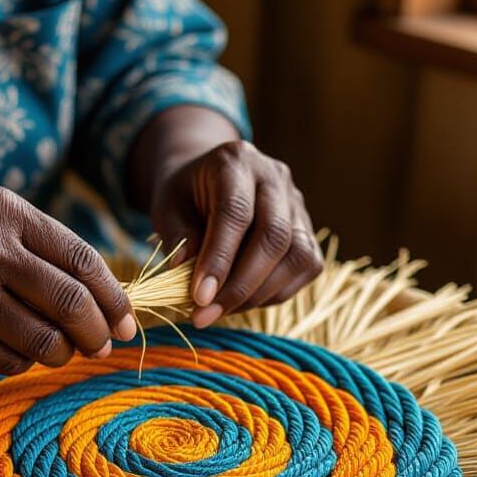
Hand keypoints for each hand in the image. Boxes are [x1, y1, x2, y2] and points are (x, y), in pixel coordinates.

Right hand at [0, 187, 135, 374]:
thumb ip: (39, 248)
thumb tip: (102, 301)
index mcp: (6, 211)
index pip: (84, 260)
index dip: (114, 299)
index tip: (125, 323)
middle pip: (72, 305)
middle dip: (96, 334)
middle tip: (100, 346)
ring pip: (44, 341)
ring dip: (61, 355)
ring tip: (58, 351)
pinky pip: (7, 360)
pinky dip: (22, 363)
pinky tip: (16, 352)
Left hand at [150, 140, 322, 327]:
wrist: (208, 182)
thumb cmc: (185, 197)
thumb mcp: (168, 209)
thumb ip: (179, 238)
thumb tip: (190, 277)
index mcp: (235, 162)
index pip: (236, 212)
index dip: (219, 259)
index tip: (199, 297)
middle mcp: (275, 177)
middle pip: (274, 236)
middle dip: (240, 285)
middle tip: (206, 315)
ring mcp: (298, 203)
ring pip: (297, 256)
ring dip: (259, 294)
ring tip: (221, 310)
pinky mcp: (309, 230)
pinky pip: (306, 268)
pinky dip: (276, 293)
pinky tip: (244, 301)